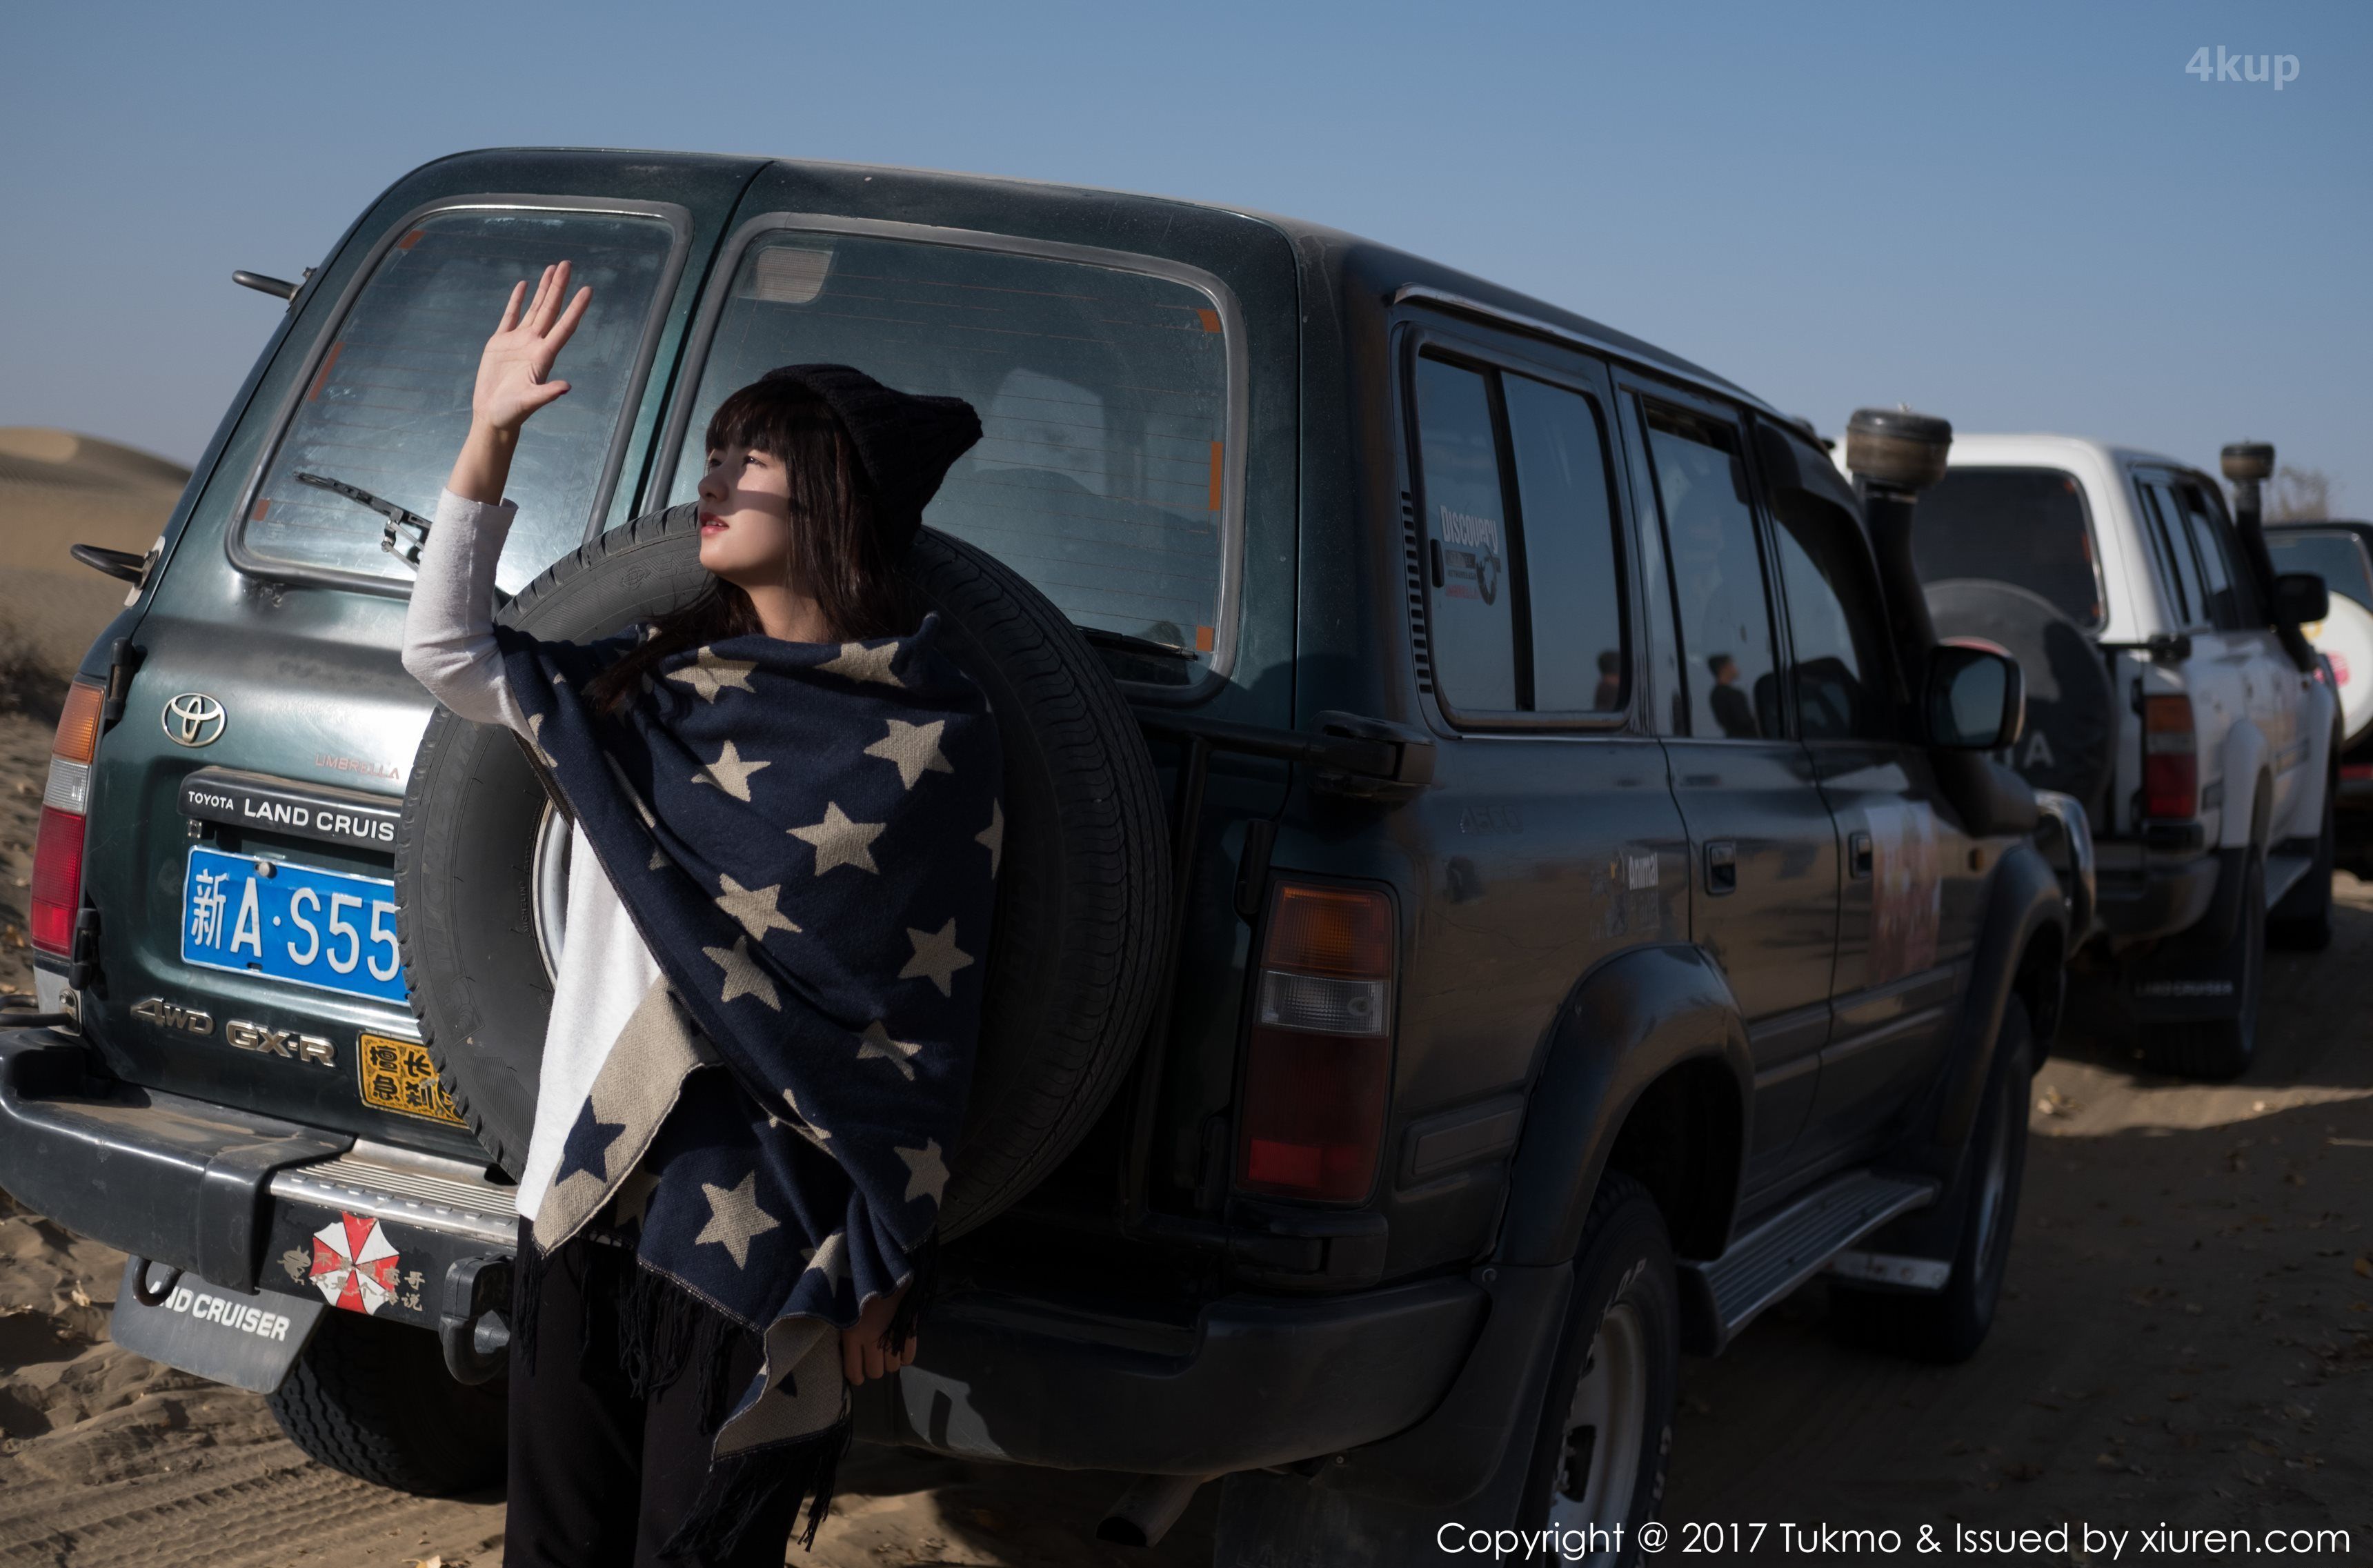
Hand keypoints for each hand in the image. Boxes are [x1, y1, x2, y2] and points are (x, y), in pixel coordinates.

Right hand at [472, 261, 591, 434]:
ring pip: (535, 309)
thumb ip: (547, 393)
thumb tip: (565, 387)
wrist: (493, 416)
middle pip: (550, 310)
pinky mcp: (500, 343)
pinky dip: (517, 300)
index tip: (588, 290)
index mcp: (544, 356)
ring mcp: (518, 342)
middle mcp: (535, 345)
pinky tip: (524, 285)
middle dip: (558, 287)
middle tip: (567, 264)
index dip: (576, 308)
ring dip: (544, 289)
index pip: (564, 326)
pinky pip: (510, 316)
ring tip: (553, 268)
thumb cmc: (513, 413)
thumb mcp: (529, 402)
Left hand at [842, 1285, 914, 1384]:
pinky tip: (900, 1348)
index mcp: (852, 1335)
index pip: (853, 1371)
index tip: (857, 1373)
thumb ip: (846, 1330)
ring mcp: (892, 1337)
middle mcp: (872, 1340)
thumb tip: (846, 1350)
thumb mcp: (844, 1308)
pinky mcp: (908, 1330)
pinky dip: (905, 1356)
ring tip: (887, 1349)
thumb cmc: (858, 1285)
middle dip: (874, 1367)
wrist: (884, 1266)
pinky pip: (909, 1357)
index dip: (856, 1376)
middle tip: (873, 1356)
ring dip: (890, 1361)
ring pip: (892, 1367)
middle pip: (875, 1372)